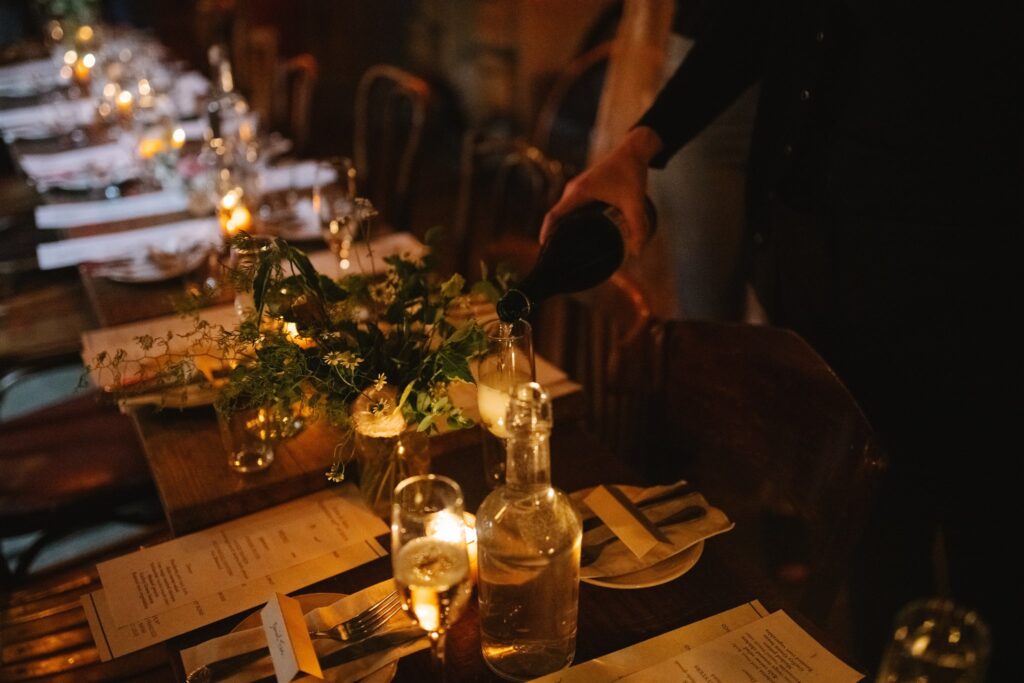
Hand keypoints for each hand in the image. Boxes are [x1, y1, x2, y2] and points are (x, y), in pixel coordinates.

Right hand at [540, 126, 661, 256]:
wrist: (633, 150)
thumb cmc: (631, 172)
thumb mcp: (635, 202)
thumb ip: (638, 226)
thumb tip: (637, 252)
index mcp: (578, 192)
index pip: (554, 215)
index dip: (546, 233)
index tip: (545, 249)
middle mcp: (573, 190)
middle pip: (556, 216)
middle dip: (554, 235)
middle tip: (558, 255)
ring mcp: (576, 188)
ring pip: (562, 212)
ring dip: (561, 227)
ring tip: (565, 247)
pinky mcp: (582, 189)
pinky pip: (569, 207)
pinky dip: (569, 220)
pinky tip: (576, 232)